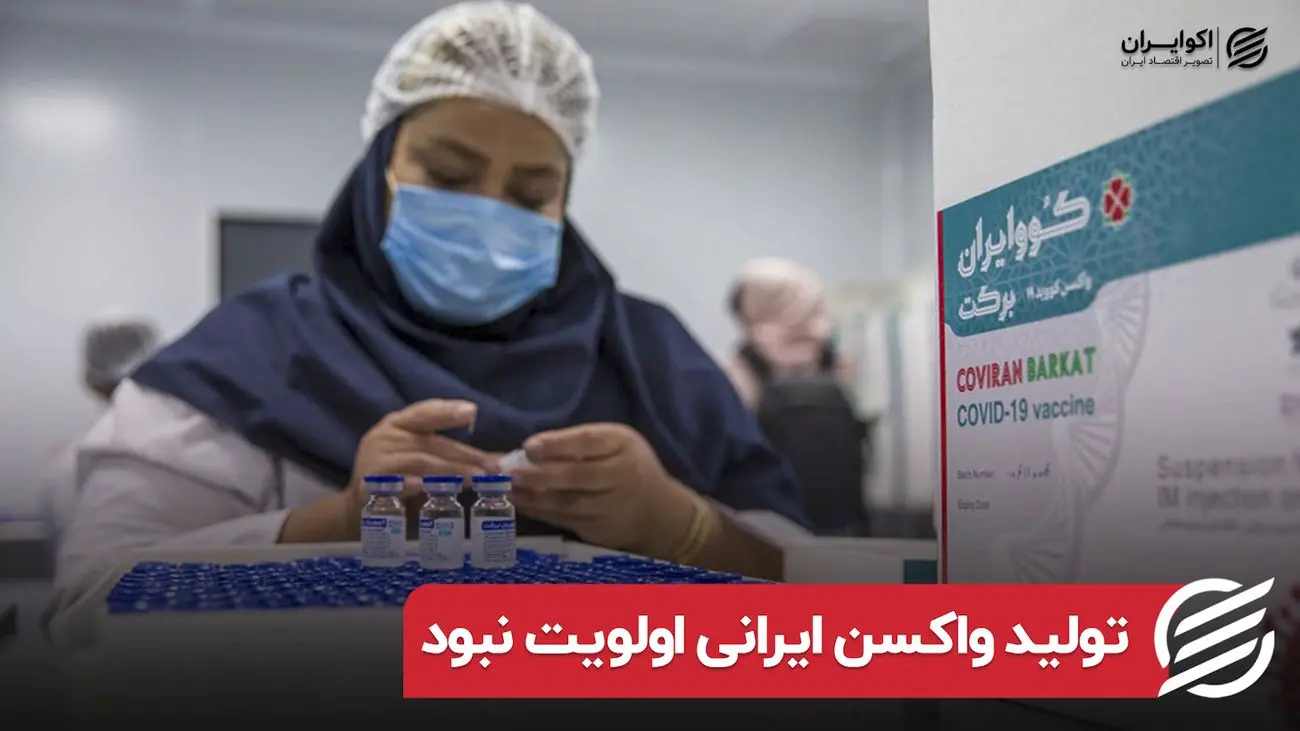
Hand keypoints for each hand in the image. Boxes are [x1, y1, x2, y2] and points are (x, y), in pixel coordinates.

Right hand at [344, 399, 490, 521]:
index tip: (472, 411)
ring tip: (476, 480)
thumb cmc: (400, 477)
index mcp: (398, 423)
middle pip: (431, 442)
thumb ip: (449, 454)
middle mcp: (385, 436)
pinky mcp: (367, 484)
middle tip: (492, 467)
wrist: (360, 506)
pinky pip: (393, 483)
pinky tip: (425, 488)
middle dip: (464, 455)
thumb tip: (496, 460)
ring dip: (450, 471)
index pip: (425, 412)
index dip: (447, 411)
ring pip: (419, 462)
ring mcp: (374, 459)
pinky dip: (409, 484)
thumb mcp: (421, 457)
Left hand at [503, 423, 696, 556]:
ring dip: (533, 497)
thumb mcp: (614, 443)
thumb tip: (528, 449)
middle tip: (509, 472)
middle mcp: (621, 476)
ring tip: (507, 489)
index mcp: (623, 445)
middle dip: (540, 474)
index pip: (589, 442)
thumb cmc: (627, 466)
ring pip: (568, 503)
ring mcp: (611, 507)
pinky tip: (519, 503)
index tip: (529, 446)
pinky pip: (564, 519)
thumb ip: (579, 443)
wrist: (658, 512)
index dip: (558, 445)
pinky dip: (539, 511)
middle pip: (578, 476)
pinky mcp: (600, 529)